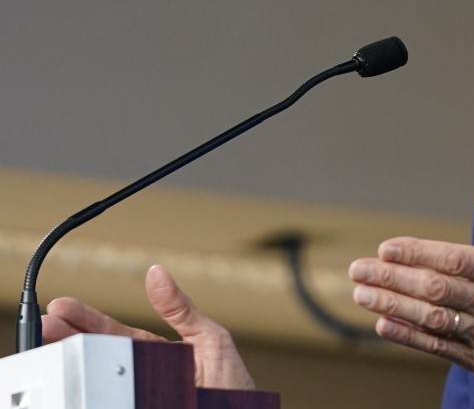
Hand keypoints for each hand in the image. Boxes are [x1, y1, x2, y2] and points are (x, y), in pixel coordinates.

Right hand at [43, 264, 254, 390]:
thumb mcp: (210, 339)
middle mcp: (143, 376)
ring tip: (55, 347)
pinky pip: (117, 402)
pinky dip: (101, 395)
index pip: (116, 335)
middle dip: (72, 338)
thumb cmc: (232, 386)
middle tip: (46, 325)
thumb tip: (156, 272)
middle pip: (100, 355)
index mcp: (156, 355)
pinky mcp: (142, 406)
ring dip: (79, 364)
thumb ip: (182, 310)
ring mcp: (139, 395)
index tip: (62, 307)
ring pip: (103, 382)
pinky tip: (87, 387)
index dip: (88, 321)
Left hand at [349, 155, 473, 403]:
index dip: (418, 254)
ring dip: (393, 305)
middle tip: (359, 268)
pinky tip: (384, 323)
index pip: (457, 260)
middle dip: (393, 278)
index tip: (387, 246)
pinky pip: (441, 347)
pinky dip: (410, 336)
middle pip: (437, 290)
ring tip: (362, 292)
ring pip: (433, 319)